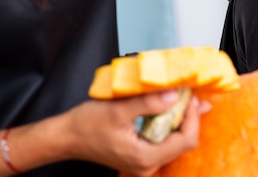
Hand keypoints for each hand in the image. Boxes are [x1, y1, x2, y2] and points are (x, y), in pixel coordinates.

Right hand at [65, 90, 210, 175]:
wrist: (65, 137)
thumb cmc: (86, 124)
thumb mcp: (118, 109)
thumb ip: (148, 103)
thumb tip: (174, 95)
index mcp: (145, 157)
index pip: (186, 139)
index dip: (192, 116)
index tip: (189, 95)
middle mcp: (148, 165)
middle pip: (184, 141)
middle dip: (188, 115)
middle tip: (187, 92)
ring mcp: (146, 162)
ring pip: (176, 140)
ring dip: (180, 117)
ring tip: (180, 96)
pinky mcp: (142, 156)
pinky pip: (165, 139)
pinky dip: (170, 122)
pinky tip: (169, 106)